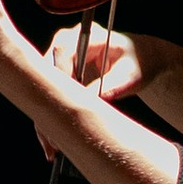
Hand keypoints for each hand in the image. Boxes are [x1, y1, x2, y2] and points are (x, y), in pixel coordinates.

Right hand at [35, 22, 142, 159]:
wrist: (140, 62)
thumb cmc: (138, 64)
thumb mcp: (130, 76)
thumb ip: (112, 85)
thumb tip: (90, 102)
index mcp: (85, 35)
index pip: (62, 50)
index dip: (60, 75)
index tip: (65, 102)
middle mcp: (67, 43)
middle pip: (45, 72)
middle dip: (47, 104)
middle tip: (52, 137)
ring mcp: (60, 60)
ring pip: (42, 88)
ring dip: (44, 118)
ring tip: (51, 148)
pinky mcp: (58, 76)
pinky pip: (48, 97)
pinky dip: (50, 120)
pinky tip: (52, 143)